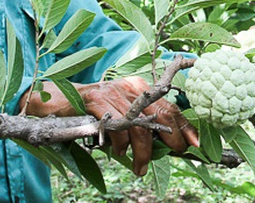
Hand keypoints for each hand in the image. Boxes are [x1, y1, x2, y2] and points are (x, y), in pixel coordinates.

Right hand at [20, 77, 198, 176]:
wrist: (59, 98)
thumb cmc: (94, 109)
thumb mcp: (121, 110)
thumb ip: (139, 121)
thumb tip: (162, 145)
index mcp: (140, 87)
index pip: (169, 106)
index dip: (184, 125)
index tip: (195, 144)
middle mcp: (131, 86)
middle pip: (160, 115)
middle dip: (170, 139)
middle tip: (172, 156)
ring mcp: (114, 92)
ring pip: (139, 126)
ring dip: (142, 152)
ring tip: (139, 168)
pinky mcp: (98, 101)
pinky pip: (117, 128)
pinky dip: (121, 145)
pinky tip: (118, 153)